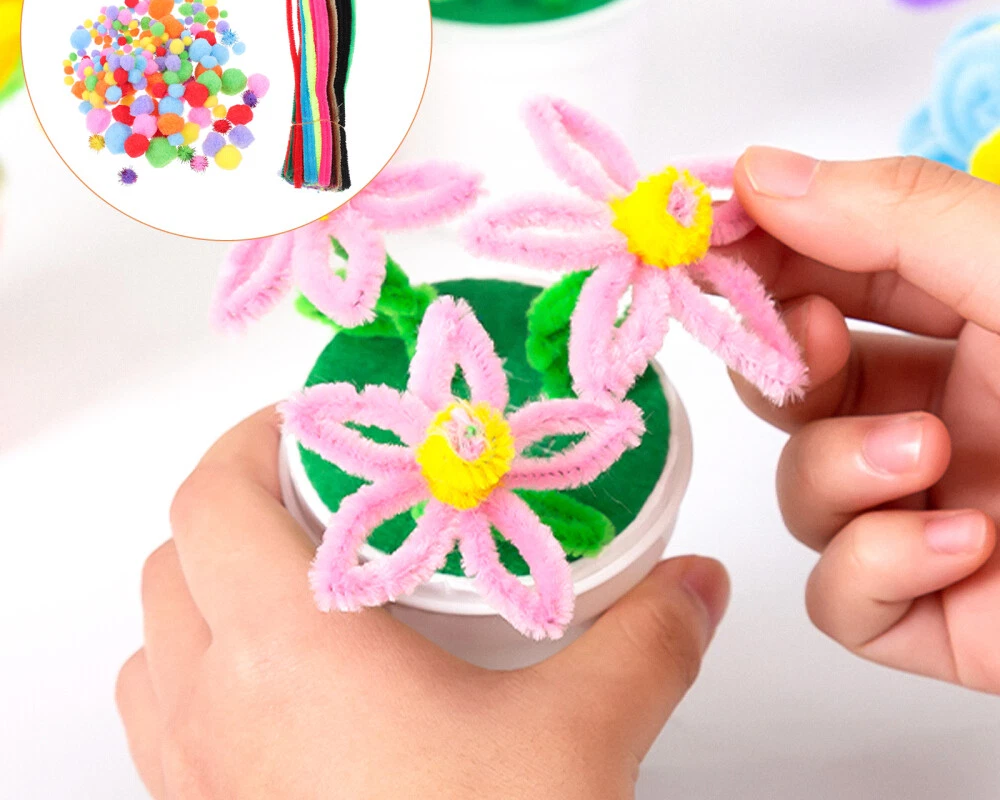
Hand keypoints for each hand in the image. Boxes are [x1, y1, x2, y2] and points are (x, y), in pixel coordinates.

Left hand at [116, 408, 728, 798]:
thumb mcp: (579, 743)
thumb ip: (645, 642)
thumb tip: (693, 585)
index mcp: (286, 651)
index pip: (213, 496)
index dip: (253, 438)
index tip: (317, 424)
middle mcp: (214, 707)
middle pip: (177, 551)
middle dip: (243, 500)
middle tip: (327, 492)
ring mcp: (193, 776)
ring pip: (157, 634)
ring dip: (210, 583)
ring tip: (301, 576)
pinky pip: (161, 715)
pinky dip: (200, 667)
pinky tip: (282, 686)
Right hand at [728, 151, 999, 692]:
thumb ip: (892, 216)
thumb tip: (754, 173)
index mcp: (972, 319)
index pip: (824, 272)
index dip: (755, 250)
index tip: (697, 232)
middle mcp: (943, 410)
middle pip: (790, 381)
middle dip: (777, 357)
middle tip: (807, 338)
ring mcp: (933, 511)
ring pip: (801, 487)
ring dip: (838, 467)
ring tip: (928, 458)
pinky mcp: (936, 613)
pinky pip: (841, 596)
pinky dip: (876, 568)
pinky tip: (963, 546)